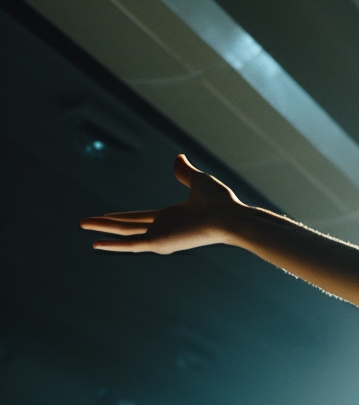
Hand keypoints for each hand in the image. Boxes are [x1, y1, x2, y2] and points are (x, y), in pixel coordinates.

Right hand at [80, 155, 249, 253]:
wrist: (229, 217)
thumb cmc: (221, 202)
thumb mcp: (198, 181)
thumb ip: (185, 172)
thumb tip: (178, 158)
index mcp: (172, 216)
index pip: (140, 217)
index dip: (122, 216)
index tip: (107, 215)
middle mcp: (164, 228)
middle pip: (127, 225)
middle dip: (106, 223)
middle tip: (85, 222)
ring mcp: (161, 236)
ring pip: (124, 233)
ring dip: (103, 229)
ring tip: (83, 225)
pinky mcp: (160, 243)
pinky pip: (131, 245)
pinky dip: (113, 245)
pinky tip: (95, 244)